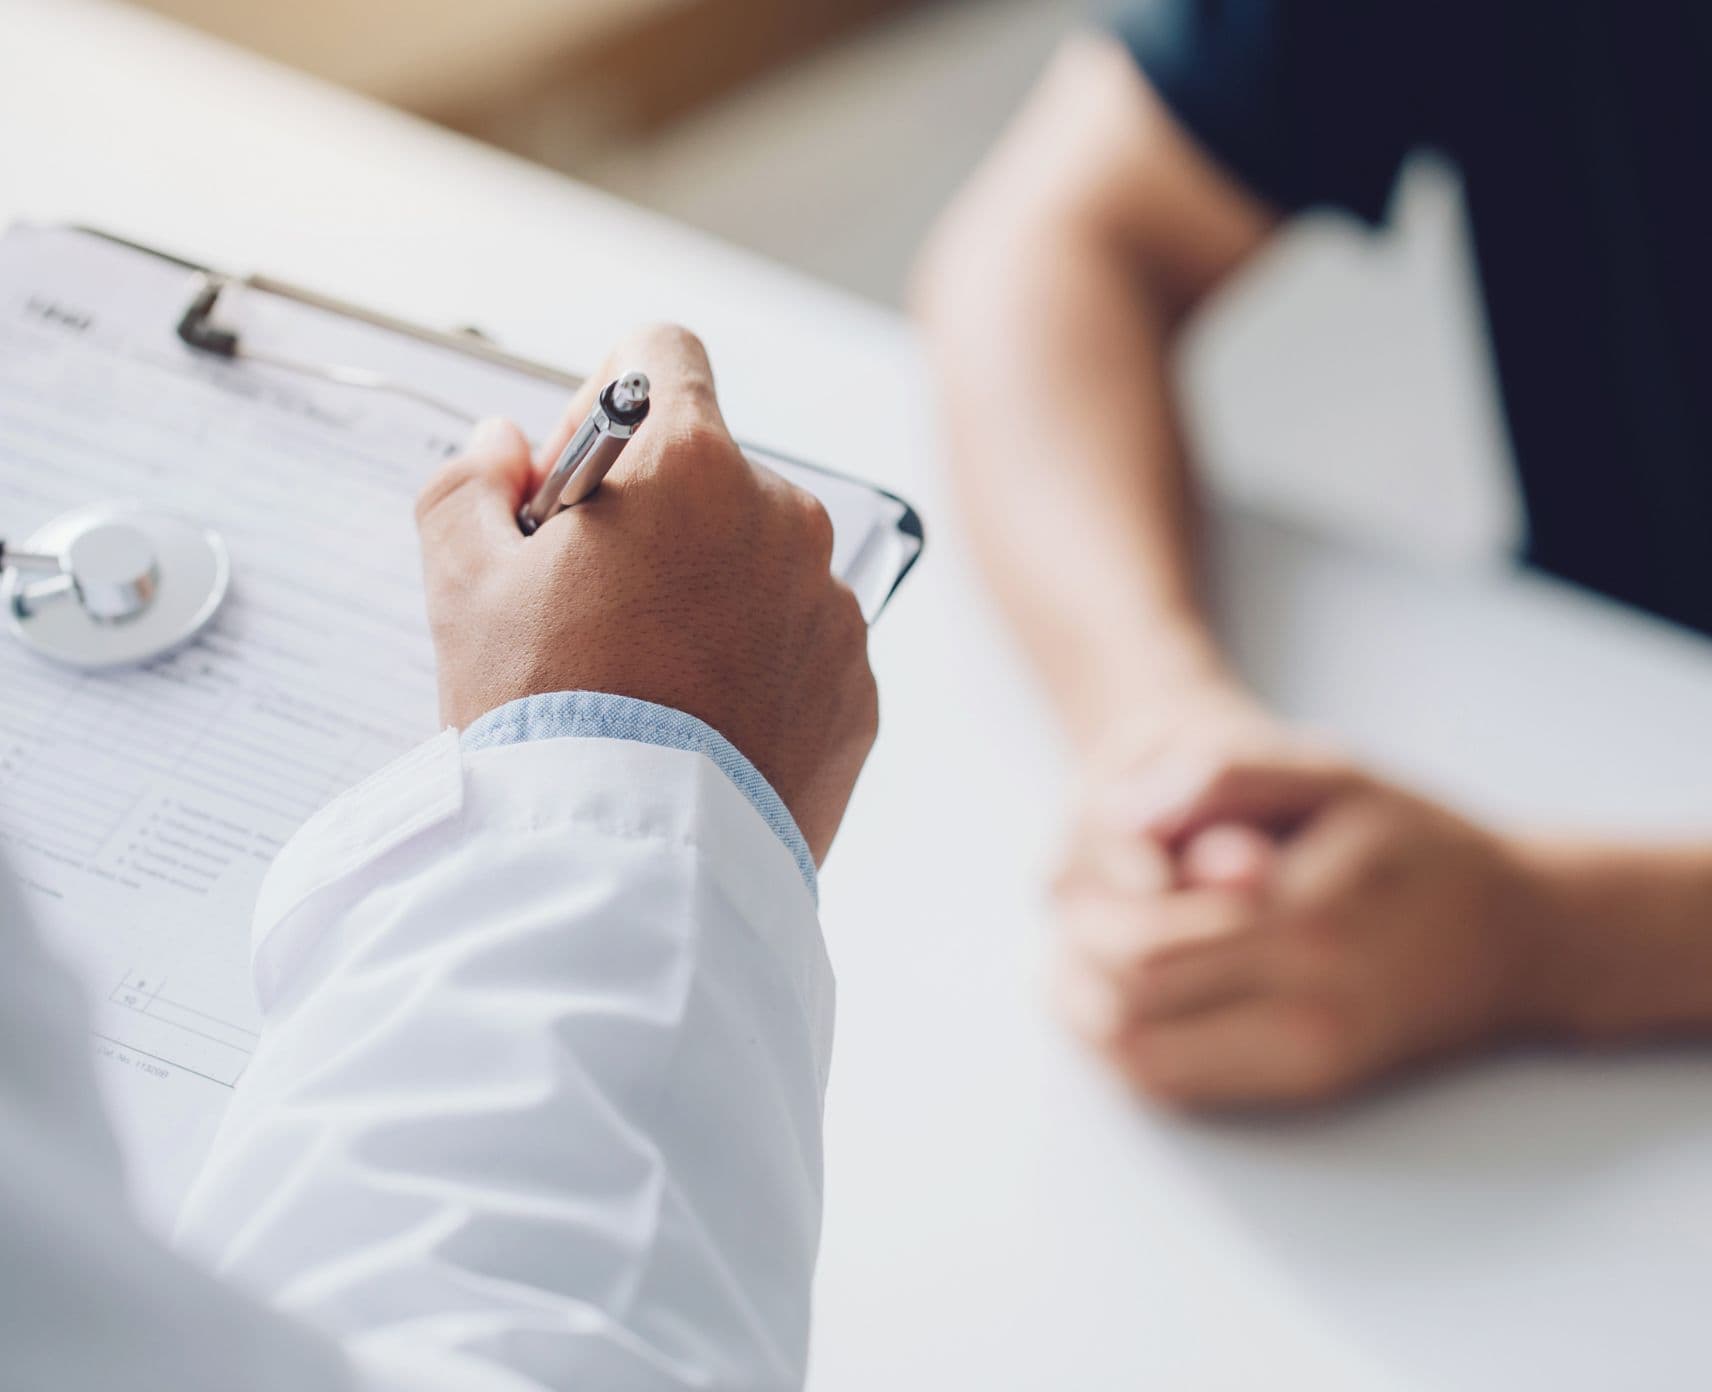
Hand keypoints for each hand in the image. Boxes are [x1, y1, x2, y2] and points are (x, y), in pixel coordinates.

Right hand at [414, 324, 877, 862]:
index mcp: (693, 463)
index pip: (660, 355)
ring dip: (708, 596)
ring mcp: (832, 606)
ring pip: (759, 564)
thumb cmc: (547, 716)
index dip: (601, 406)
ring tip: (646, 686)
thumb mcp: (461, 583)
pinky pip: (801, 647)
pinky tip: (699, 727)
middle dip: (653, 519)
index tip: (574, 491)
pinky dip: (756, 669)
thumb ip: (466, 481)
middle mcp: (784, 516)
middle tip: (591, 611)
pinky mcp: (858, 688)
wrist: (632, 860)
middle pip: (710, 474)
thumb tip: (502, 447)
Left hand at [1054, 751, 1551, 1105]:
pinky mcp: (1304, 1089)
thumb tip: (1121, 815)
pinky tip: (1116, 994)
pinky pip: (1178, 1085)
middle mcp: (1308, 1011)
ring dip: (1086, 1010)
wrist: (1521, 938)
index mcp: (1308, 922)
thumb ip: (1221, 778)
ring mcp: (1306, 1062)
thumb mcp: (1328, 773)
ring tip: (1079, 951)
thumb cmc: (1413, 841)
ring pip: (1141, 1060)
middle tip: (1071, 911)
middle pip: (1129, 1006)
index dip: (1090, 908)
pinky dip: (1123, 1044)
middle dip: (1079, 956)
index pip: (1142, 942)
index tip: (1088, 868)